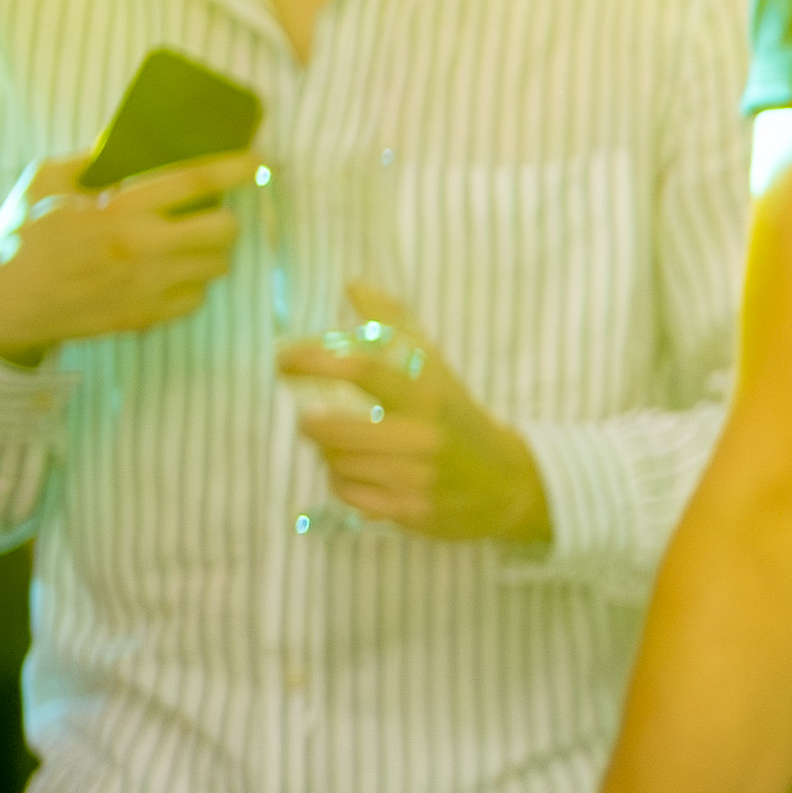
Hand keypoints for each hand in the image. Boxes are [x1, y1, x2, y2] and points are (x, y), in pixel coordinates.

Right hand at [0, 153, 241, 364]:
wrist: (5, 299)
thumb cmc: (24, 233)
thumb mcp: (47, 181)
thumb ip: (91, 159)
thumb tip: (126, 139)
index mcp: (118, 209)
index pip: (194, 181)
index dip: (234, 168)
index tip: (259, 162)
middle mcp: (142, 248)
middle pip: (225, 229)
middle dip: (223, 217)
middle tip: (208, 213)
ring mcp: (148, 286)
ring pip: (218, 265)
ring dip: (209, 251)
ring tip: (184, 243)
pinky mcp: (148, 316)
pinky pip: (198, 297)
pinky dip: (190, 282)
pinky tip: (167, 272)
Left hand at [279, 288, 553, 544]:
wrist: (509, 482)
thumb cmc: (459, 417)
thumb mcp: (435, 367)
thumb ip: (394, 324)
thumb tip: (354, 283)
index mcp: (426, 393)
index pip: (360, 369)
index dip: (312, 360)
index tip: (282, 360)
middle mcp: (421, 435)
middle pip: (329, 426)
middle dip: (310, 421)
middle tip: (310, 416)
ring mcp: (415, 476)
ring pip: (334, 462)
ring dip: (329, 453)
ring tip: (341, 445)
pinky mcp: (410, 509)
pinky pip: (348, 493)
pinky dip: (343, 482)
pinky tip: (357, 473)